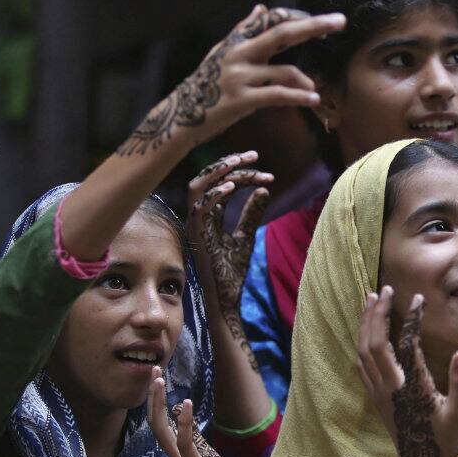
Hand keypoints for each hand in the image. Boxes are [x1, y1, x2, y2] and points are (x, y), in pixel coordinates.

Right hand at [118, 6, 345, 155]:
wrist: (181, 116)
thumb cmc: (206, 85)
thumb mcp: (222, 54)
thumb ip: (243, 31)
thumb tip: (261, 7)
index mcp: (237, 41)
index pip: (272, 19)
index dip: (298, 18)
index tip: (323, 22)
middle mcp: (239, 54)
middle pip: (283, 33)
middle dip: (314, 26)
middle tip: (340, 21)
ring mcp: (239, 76)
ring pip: (284, 71)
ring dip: (306, 81)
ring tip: (317, 91)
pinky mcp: (242, 100)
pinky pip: (277, 95)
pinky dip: (298, 97)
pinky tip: (313, 99)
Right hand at [146, 369, 254, 456]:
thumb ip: (193, 441)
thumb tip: (187, 420)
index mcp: (177, 456)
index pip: (158, 426)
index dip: (154, 403)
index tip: (156, 380)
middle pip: (154, 424)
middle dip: (152, 397)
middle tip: (153, 372)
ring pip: (162, 431)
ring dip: (158, 404)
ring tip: (159, 380)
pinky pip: (184, 443)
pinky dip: (183, 423)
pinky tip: (185, 404)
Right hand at [187, 151, 272, 370]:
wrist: (226, 301)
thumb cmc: (232, 274)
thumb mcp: (245, 237)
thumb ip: (251, 213)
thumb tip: (264, 189)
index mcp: (205, 216)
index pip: (216, 182)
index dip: (236, 169)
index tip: (261, 165)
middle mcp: (196, 218)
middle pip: (204, 178)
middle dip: (227, 162)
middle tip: (254, 155)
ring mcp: (194, 226)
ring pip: (197, 187)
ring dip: (221, 171)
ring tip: (245, 162)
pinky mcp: (197, 237)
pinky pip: (200, 207)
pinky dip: (216, 193)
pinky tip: (236, 185)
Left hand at [356, 287, 457, 456]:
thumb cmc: (444, 440)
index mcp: (410, 388)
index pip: (406, 344)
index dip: (411, 319)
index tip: (418, 299)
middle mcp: (388, 387)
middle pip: (373, 342)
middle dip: (378, 313)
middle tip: (386, 290)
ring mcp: (378, 392)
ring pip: (362, 351)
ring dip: (365, 323)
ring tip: (371, 300)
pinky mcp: (374, 397)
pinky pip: (361, 363)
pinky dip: (362, 341)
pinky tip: (366, 331)